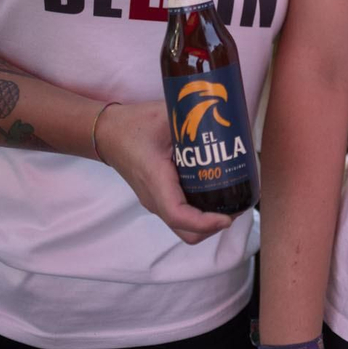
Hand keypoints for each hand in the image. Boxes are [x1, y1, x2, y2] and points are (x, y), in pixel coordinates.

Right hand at [95, 100, 233, 244]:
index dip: (205, 222)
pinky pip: (182, 215)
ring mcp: (156, 201)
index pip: (178, 214)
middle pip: (186, 231)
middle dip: (215, 226)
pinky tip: (218, 192)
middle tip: (239, 204)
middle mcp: (154, 198)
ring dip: (210, 221)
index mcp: (155, 180)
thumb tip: (227, 126)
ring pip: (185, 227)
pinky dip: (201, 213)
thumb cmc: (134, 124)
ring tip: (233, 200)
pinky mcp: (159, 197)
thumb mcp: (165, 116)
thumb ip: (194, 120)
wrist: (108, 133)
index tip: (228, 217)